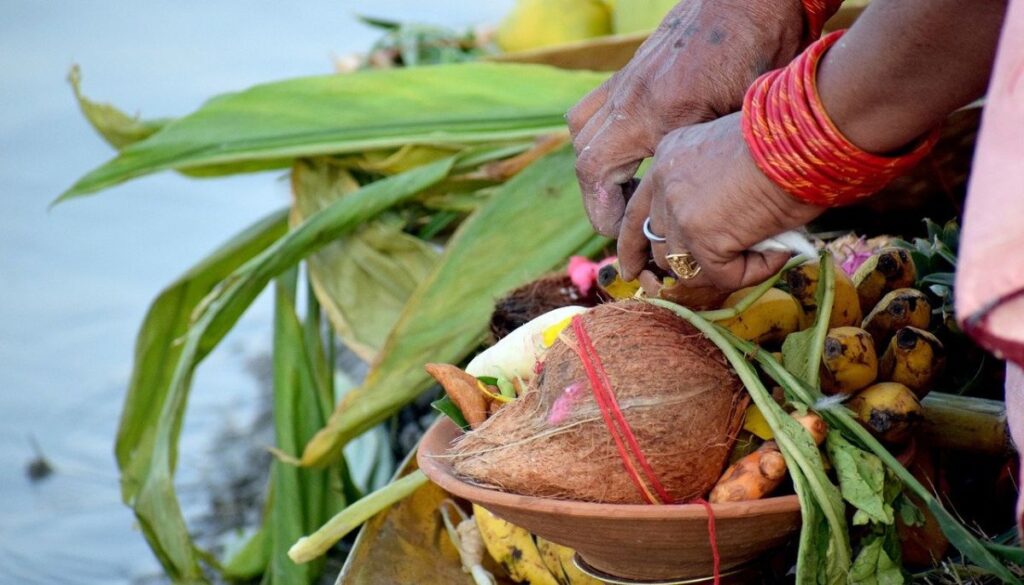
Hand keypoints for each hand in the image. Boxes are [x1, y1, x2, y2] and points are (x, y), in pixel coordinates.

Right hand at [567, 0, 804, 235]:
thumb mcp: (745, 119)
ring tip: (624, 184)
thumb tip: (700, 206)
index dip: (602, 213)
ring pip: (582, 130)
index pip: (597, 174)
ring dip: (596, 164)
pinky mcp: (634, 68)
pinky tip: (630, 146)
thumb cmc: (762, 53)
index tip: (623, 233)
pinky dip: (601, 133)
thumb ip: (711, 160)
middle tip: (624, 217)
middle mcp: (632, 96)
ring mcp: (628, 78)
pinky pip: (596, 105)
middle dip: (598, 196)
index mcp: (657, 114)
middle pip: (585, 158)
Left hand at [617, 113, 824, 289]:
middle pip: (657, 245)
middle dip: (676, 267)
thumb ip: (715, 187)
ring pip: (686, 268)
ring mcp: (681, 213)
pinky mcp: (704, 238)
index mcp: (668, 157)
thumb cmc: (786, 137)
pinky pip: (724, 277)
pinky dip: (754, 272)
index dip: (634, 245)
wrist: (804, 135)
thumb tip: (724, 230)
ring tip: (763, 249)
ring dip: (723, 269)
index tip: (633, 268)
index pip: (637, 212)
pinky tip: (778, 250)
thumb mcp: (731, 154)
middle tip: (706, 277)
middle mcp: (665, 184)